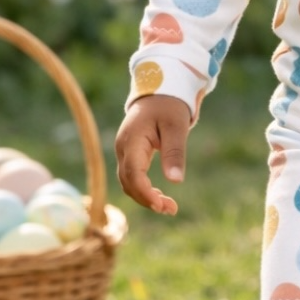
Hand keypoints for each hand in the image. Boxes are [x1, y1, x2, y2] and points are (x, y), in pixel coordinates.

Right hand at [115, 95, 191, 214]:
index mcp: (132, 140)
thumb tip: (176, 181)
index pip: (134, 174)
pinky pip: (132, 177)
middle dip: (147, 199)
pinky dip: (143, 189)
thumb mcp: (177, 126)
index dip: (145, 193)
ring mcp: (124, 151)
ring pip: (128, 182)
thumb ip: (175, 152)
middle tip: (172, 210)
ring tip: (169, 207)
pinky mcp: (129, 153)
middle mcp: (123, 148)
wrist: (159, 90)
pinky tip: (159, 196)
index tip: (162, 206)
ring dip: (145, 197)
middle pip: (128, 182)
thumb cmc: (169, 106)